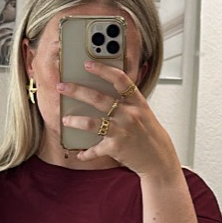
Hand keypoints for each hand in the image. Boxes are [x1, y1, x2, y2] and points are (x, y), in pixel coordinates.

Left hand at [56, 61, 180, 179]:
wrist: (159, 158)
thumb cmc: (149, 134)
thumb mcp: (143, 112)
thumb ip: (128, 100)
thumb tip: (106, 89)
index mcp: (137, 102)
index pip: (120, 80)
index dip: (103, 70)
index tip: (88, 63)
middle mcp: (129, 115)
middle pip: (98, 99)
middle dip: (76, 91)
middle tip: (62, 87)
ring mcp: (122, 131)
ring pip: (91, 123)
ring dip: (75, 121)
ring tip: (65, 120)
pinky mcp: (116, 148)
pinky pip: (95, 149)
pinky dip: (86, 153)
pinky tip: (80, 153)